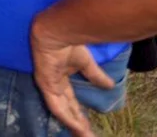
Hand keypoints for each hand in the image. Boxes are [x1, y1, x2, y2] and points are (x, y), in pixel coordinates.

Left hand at [30, 18, 114, 136]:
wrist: (59, 31)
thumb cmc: (69, 43)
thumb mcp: (86, 64)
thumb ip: (96, 76)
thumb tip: (111, 86)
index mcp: (61, 80)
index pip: (70, 103)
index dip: (79, 115)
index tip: (88, 128)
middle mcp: (54, 86)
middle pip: (66, 110)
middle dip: (77, 124)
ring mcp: (48, 86)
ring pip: (61, 111)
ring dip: (73, 124)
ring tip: (84, 136)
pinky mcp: (46, 84)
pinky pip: (56, 105)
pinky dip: (66, 116)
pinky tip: (76, 126)